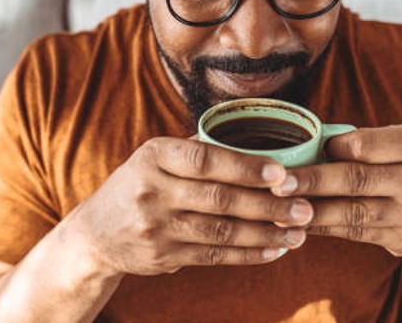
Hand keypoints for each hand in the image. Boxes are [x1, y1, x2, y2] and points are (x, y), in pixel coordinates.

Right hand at [66, 137, 312, 275]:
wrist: (95, 234)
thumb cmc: (139, 185)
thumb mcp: (154, 158)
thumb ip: (196, 152)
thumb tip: (259, 144)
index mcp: (153, 155)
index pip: (204, 159)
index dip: (245, 166)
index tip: (282, 172)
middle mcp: (152, 190)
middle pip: (219, 199)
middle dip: (268, 205)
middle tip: (305, 207)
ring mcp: (156, 227)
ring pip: (221, 231)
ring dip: (265, 233)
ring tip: (299, 232)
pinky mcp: (163, 257)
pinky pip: (214, 256)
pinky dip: (247, 254)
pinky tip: (274, 250)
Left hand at [275, 125, 401, 256]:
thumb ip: (365, 143)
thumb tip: (309, 144)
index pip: (366, 145)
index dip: (332, 149)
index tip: (306, 151)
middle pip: (356, 179)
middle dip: (313, 181)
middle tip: (279, 183)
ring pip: (352, 211)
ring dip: (312, 211)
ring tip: (279, 207)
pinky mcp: (399, 238)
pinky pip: (353, 233)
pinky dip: (323, 228)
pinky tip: (298, 223)